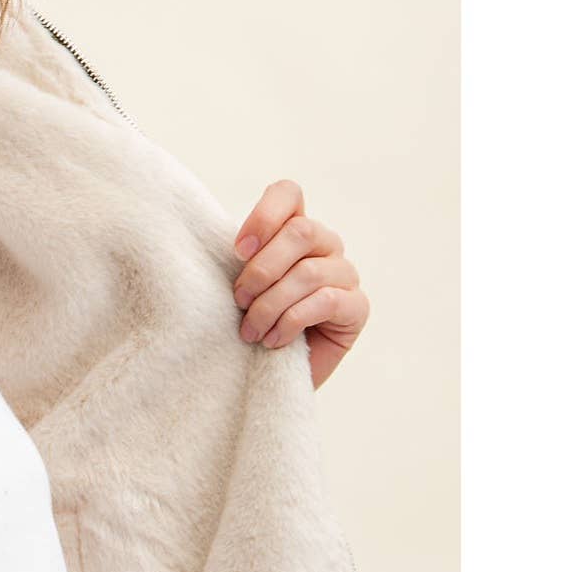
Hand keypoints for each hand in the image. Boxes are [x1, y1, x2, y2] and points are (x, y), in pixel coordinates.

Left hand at [230, 179, 368, 390]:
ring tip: (250, 332)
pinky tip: (273, 341)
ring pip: (308, 272)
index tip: (237, 251)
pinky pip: (325, 301)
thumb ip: (238, 261)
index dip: (264, 215)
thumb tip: (213, 240)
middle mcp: (325, 245)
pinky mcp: (357, 307)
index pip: (289, 194)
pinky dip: (291, 322)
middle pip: (301, 231)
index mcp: (294, 230)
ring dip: (270, 304)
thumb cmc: (251, 326)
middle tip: (238, 301)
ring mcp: (345, 274)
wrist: (270, 377)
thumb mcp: (239, 288)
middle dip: (261, 270)